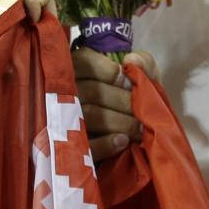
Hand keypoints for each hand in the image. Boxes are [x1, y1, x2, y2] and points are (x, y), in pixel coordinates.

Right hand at [73, 46, 161, 161]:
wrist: (145, 140)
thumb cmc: (135, 103)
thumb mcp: (143, 79)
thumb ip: (144, 63)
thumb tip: (131, 60)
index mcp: (78, 69)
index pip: (84, 61)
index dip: (110, 72)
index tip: (130, 84)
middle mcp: (64, 92)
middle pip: (90, 90)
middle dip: (123, 101)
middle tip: (143, 111)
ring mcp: (63, 121)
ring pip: (90, 115)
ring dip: (122, 122)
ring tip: (141, 130)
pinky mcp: (69, 149)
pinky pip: (85, 145)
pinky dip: (107, 143)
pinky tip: (124, 141)